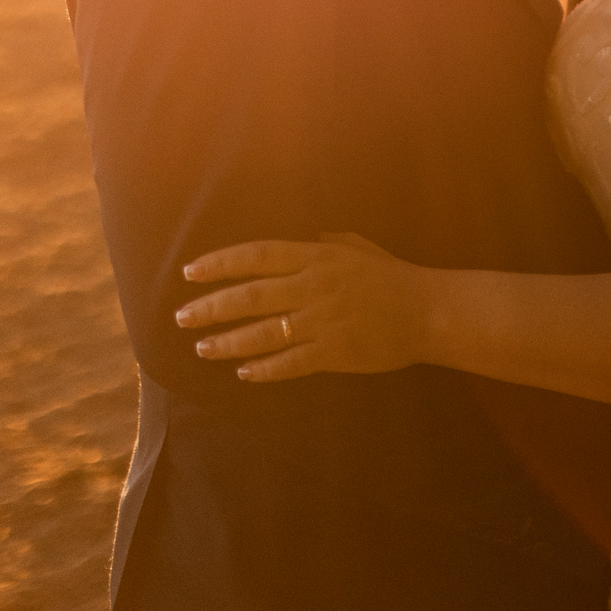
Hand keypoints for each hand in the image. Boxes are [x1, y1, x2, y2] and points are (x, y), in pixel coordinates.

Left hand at [175, 234, 426, 380]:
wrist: (428, 311)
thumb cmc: (393, 277)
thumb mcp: (357, 247)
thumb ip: (325, 242)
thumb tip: (301, 238)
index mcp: (317, 257)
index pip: (257, 256)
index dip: (220, 264)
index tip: (191, 273)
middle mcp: (313, 287)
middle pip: (250, 296)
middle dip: (211, 306)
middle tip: (182, 316)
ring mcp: (322, 321)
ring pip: (262, 332)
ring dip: (227, 341)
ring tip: (201, 348)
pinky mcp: (334, 352)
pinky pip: (290, 363)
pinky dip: (264, 368)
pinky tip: (243, 372)